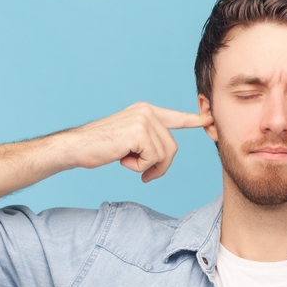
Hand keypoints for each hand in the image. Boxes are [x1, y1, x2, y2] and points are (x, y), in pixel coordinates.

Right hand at [69, 102, 211, 182]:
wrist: (77, 147)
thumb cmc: (100, 147)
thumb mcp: (129, 141)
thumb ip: (148, 141)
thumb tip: (165, 153)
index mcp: (145, 111)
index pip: (175, 117)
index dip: (193, 120)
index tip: (209, 118)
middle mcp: (147, 112)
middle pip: (172, 147)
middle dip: (160, 166)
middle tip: (144, 174)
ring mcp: (144, 120)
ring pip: (163, 155)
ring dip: (145, 167)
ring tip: (124, 159)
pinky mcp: (139, 132)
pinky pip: (152, 160)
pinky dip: (138, 167)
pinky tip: (121, 158)